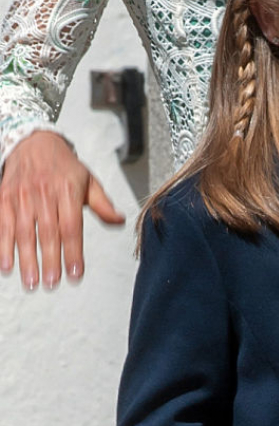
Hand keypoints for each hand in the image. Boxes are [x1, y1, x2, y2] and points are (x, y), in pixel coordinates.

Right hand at [0, 130, 124, 288]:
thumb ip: (103, 205)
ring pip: (23, 232)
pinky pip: (2, 225)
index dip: (72, 252)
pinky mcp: (4, 197)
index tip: (75, 274)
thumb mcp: (88, 181)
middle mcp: (44, 193)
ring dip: (26, 260)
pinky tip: (6, 266)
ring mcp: (22, 196)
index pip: (71, 227)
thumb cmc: (63, 167)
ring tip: (32, 282)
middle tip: (52, 284)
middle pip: (47, 233)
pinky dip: (3, 247)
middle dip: (49, 261)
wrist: (33, 141)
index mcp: (68, 191)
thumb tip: (121, 221)